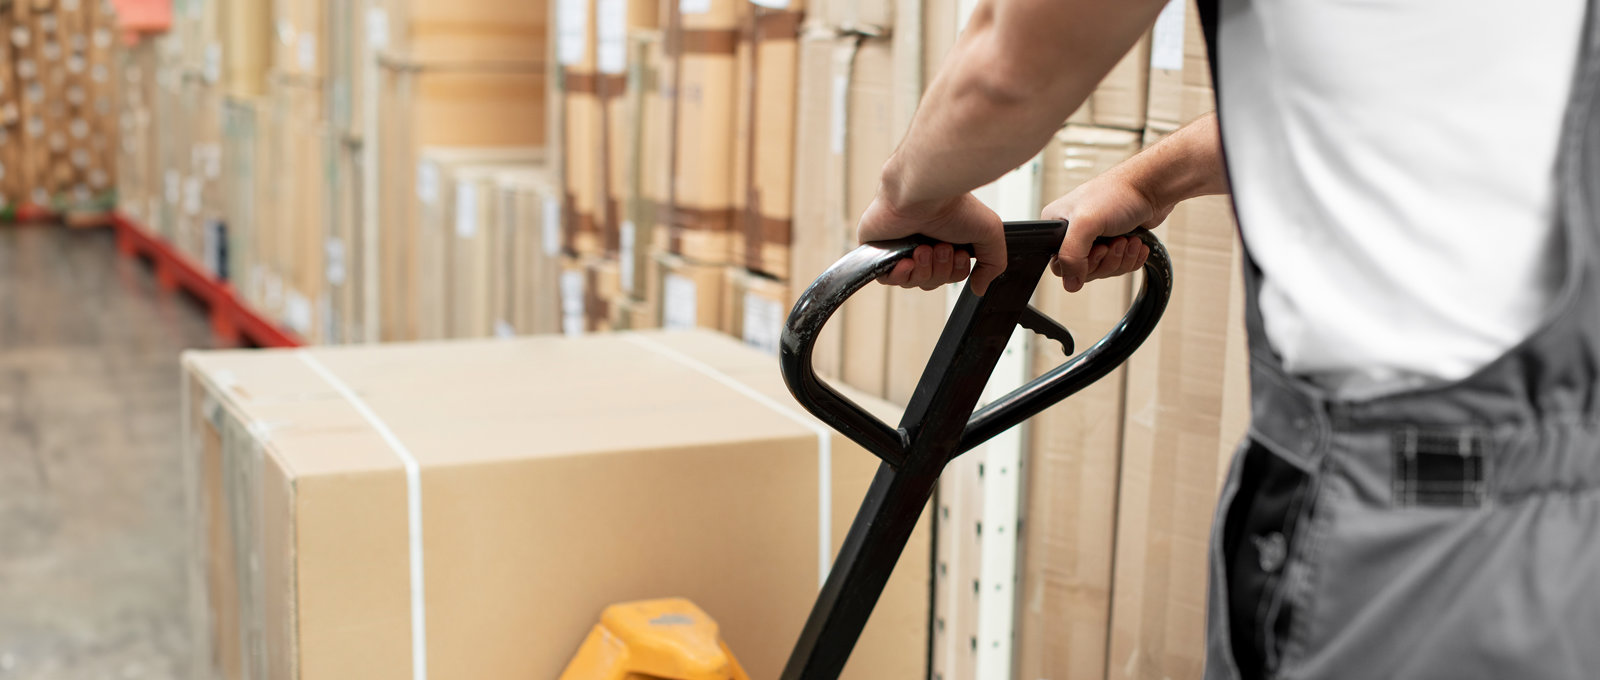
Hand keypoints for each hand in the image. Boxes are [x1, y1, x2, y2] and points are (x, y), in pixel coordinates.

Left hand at [857, 192, 1005, 295]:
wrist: (924, 192)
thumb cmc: (954, 204)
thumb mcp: (990, 233)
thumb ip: (992, 263)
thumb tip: (979, 287)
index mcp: (945, 238)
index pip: (949, 274)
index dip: (955, 272)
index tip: (958, 254)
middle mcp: (923, 242)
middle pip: (932, 281)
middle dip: (940, 270)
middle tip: (941, 247)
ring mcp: (900, 246)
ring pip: (912, 281)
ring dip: (923, 270)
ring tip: (924, 249)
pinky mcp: (879, 248)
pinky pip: (887, 279)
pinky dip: (900, 276)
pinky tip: (906, 262)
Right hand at [1042, 171, 1169, 292]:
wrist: (1150, 187)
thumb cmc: (1118, 194)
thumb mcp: (1086, 223)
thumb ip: (1071, 255)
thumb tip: (1070, 284)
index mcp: (1057, 224)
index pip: (1060, 264)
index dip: (1082, 265)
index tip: (1099, 249)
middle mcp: (1073, 232)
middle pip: (1084, 270)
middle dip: (1107, 260)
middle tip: (1116, 242)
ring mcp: (1095, 238)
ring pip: (1104, 269)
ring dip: (1121, 258)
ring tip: (1128, 240)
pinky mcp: (1114, 242)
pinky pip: (1119, 265)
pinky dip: (1131, 258)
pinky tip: (1136, 243)